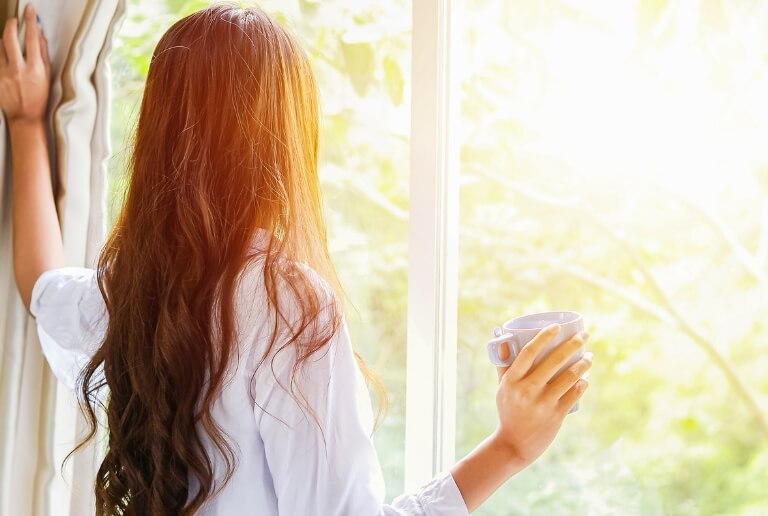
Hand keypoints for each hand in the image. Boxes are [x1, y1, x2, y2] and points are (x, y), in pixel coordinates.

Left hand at [0, 4, 49, 123]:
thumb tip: (40, 35)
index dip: (30, 21)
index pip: (33, 38)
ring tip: (9, 40)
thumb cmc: (39, 97)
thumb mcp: (47, 75)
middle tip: (14, 20)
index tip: (30, 10)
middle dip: (11, 25)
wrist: (25, 116)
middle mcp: (18, 69)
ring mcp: (4, 74)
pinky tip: (4, 55)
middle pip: (10, 38)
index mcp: (35, 69)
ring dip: (3, 39)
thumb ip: (43, 54)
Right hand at [492, 324, 592, 465]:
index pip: (528, 352)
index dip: (544, 337)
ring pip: (569, 376)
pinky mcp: (556, 415)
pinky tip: (586, 378)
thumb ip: (504, 367)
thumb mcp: (502, 389)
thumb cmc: (508, 411)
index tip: (557, 326)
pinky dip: (582, 384)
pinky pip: (574, 394)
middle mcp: (527, 390)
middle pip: (554, 360)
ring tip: (589, 357)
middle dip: (573, 344)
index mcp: (512, 380)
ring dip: (583, 364)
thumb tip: (504, 342)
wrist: (514, 444)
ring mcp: (542, 403)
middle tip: (584, 335)